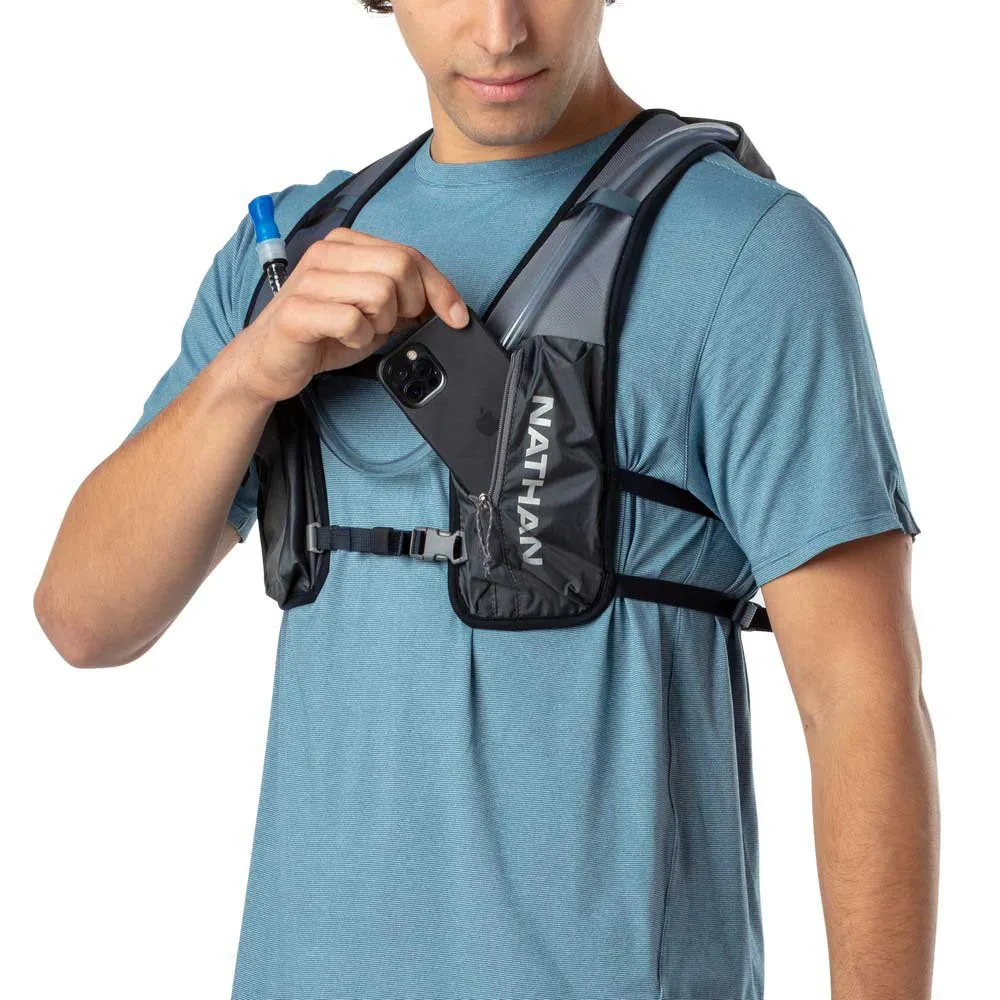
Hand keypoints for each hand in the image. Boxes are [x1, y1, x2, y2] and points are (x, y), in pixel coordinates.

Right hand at [234, 226, 469, 403]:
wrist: (269, 362)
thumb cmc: (320, 335)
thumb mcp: (371, 313)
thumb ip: (402, 300)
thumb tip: (444, 305)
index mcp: (345, 246)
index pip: (409, 254)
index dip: (441, 288)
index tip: (456, 315)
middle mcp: (326, 254)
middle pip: (400, 267)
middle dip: (410, 304)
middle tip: (391, 324)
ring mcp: (310, 280)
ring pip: (381, 292)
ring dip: (381, 323)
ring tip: (361, 332)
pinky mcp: (298, 311)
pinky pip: (353, 321)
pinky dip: (359, 339)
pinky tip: (344, 341)